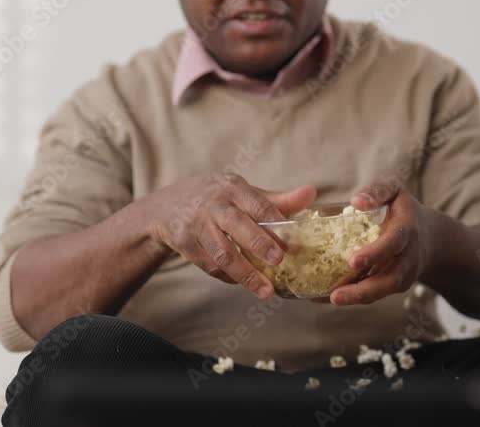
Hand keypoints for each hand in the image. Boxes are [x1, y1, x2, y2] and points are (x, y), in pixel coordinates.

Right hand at [146, 173, 315, 299]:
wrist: (168, 206)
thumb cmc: (218, 198)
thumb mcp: (243, 193)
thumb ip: (276, 200)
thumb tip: (311, 194)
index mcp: (233, 188)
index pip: (257, 203)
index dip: (275, 222)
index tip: (292, 242)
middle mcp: (213, 205)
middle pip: (237, 226)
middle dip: (259, 244)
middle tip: (279, 262)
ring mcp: (197, 225)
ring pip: (222, 253)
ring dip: (245, 274)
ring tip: (266, 291)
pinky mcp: (186, 245)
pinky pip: (210, 266)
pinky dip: (229, 277)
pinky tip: (244, 284)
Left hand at [328, 183, 430, 305]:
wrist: (430, 237)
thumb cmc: (404, 209)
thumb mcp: (395, 191)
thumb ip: (379, 191)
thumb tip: (356, 201)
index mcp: (407, 231)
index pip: (393, 244)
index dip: (375, 253)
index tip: (353, 260)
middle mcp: (408, 257)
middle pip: (390, 279)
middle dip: (364, 290)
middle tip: (336, 295)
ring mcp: (403, 275)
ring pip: (382, 291)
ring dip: (356, 298)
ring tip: (330, 299)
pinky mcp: (394, 285)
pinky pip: (374, 294)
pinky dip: (352, 298)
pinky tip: (326, 298)